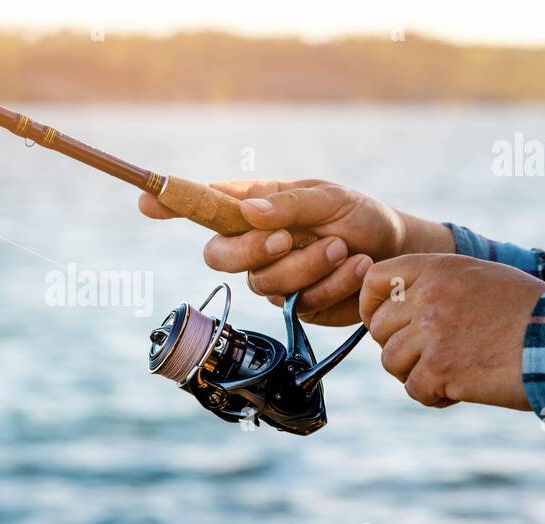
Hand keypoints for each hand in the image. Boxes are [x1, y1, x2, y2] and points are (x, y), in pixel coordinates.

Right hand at [138, 180, 454, 325]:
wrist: (397, 255)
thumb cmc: (361, 216)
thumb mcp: (331, 200)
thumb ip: (290, 205)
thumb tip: (248, 213)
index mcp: (255, 207)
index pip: (203, 204)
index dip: (172, 202)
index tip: (147, 198)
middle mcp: (254, 243)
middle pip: (218, 256)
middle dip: (250, 250)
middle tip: (285, 238)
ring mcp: (272, 277)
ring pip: (264, 283)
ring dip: (307, 266)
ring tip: (342, 248)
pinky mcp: (296, 305)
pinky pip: (299, 302)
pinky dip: (331, 284)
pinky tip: (354, 267)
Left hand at [357, 254, 544, 409]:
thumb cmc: (529, 313)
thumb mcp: (481, 278)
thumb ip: (437, 286)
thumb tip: (399, 309)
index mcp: (438, 269)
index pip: (375, 280)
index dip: (371, 306)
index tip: (384, 324)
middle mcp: (429, 296)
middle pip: (380, 328)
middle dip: (400, 347)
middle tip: (431, 356)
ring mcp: (433, 333)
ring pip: (392, 361)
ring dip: (417, 374)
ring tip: (451, 374)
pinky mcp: (442, 368)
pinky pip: (414, 389)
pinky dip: (434, 396)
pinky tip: (460, 390)